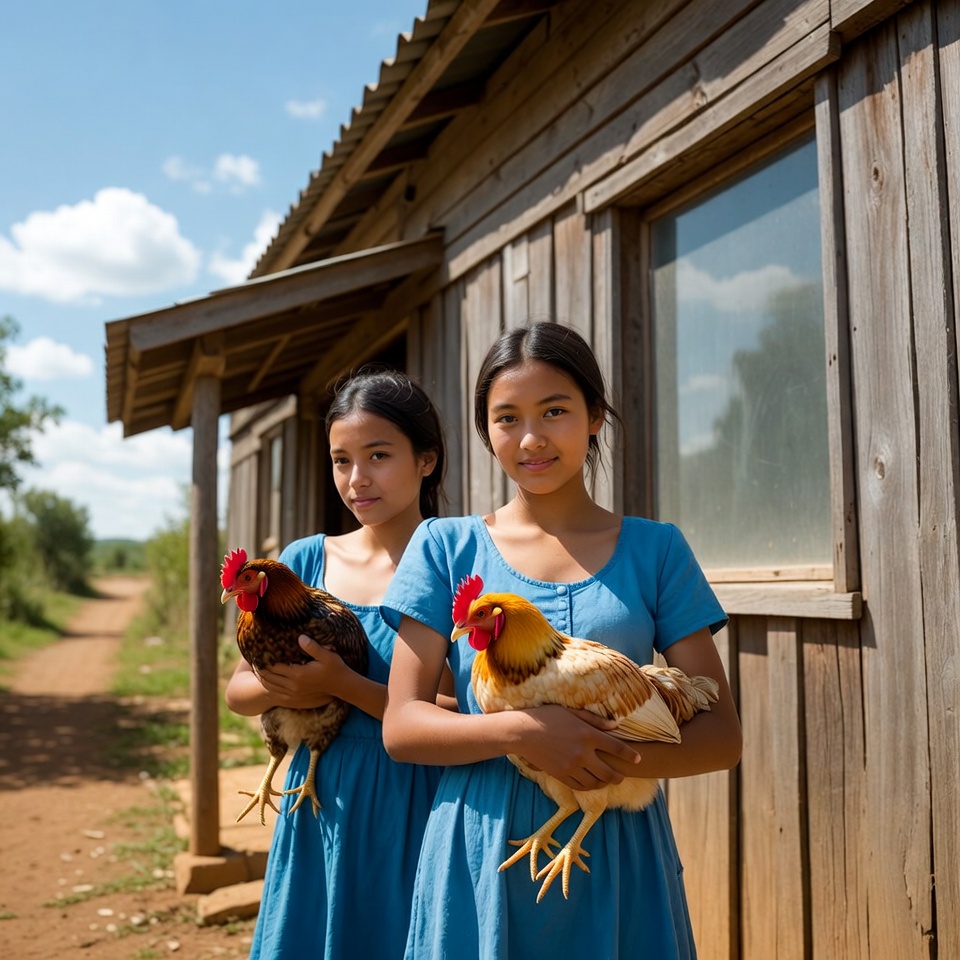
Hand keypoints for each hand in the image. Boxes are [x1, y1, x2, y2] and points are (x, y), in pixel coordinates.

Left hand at [254, 636, 345, 708]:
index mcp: (298, 673)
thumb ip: (312, 647)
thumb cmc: (335, 668)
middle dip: (259, 668)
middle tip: (253, 658)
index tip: (257, 652)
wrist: (341, 686)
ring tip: (256, 668)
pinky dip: (267, 686)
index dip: (264, 659)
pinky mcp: (294, 698)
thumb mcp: (327, 655)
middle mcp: (293, 685)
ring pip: (270, 686)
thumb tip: (300, 637)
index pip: (274, 666)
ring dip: (262, 677)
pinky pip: (275, 692)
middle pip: (269, 676)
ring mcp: (293, 693)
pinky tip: (265, 680)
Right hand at [516, 705, 641, 791]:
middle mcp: (582, 753)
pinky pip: (580, 786)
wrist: (523, 732)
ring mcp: (571, 766)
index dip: (630, 755)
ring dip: (604, 783)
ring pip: (596, 783)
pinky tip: (591, 782)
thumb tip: (616, 726)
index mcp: (588, 735)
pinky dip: (589, 786)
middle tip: (622, 775)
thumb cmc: (548, 717)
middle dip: (619, 776)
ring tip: (607, 780)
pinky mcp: (561, 775)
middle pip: (609, 772)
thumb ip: (595, 720)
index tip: (638, 759)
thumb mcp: (572, 712)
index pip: (617, 748)